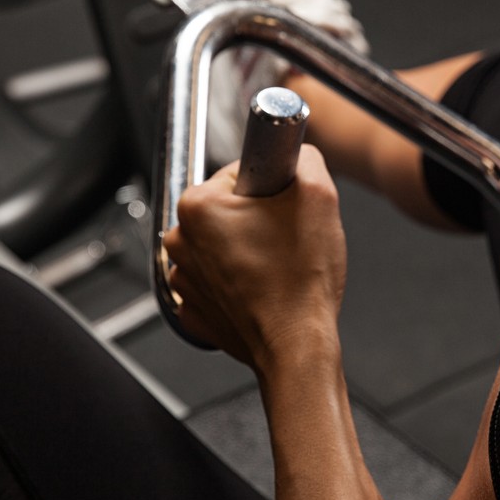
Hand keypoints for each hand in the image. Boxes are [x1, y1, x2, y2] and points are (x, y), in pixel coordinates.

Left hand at [164, 145, 346, 370]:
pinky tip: (263, 290)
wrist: (297, 346)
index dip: (273, 189)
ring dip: (247, 250)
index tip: (286, 210)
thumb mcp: (319, 195)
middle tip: (286, 240)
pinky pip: (218, 281)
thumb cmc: (302, 280)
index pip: (239, 173)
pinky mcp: (194, 308)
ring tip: (277, 268)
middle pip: (228, 210)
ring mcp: (183, 278)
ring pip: (222, 246)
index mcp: (198, 206)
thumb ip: (305, 157)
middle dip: (257, 219)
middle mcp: (180, 240)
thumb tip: (296, 154)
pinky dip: (238, 283)